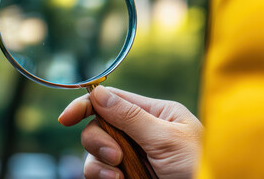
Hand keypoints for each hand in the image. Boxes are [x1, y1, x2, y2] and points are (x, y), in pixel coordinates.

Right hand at [58, 86, 202, 178]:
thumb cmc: (197, 168)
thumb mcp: (167, 140)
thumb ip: (132, 117)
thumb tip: (99, 93)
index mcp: (156, 114)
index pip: (114, 100)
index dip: (87, 105)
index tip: (65, 119)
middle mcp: (141, 133)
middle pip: (99, 126)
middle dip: (99, 141)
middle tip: (115, 156)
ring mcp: (133, 156)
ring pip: (96, 152)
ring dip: (101, 163)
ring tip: (119, 175)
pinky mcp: (126, 175)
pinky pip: (100, 172)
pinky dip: (102, 177)